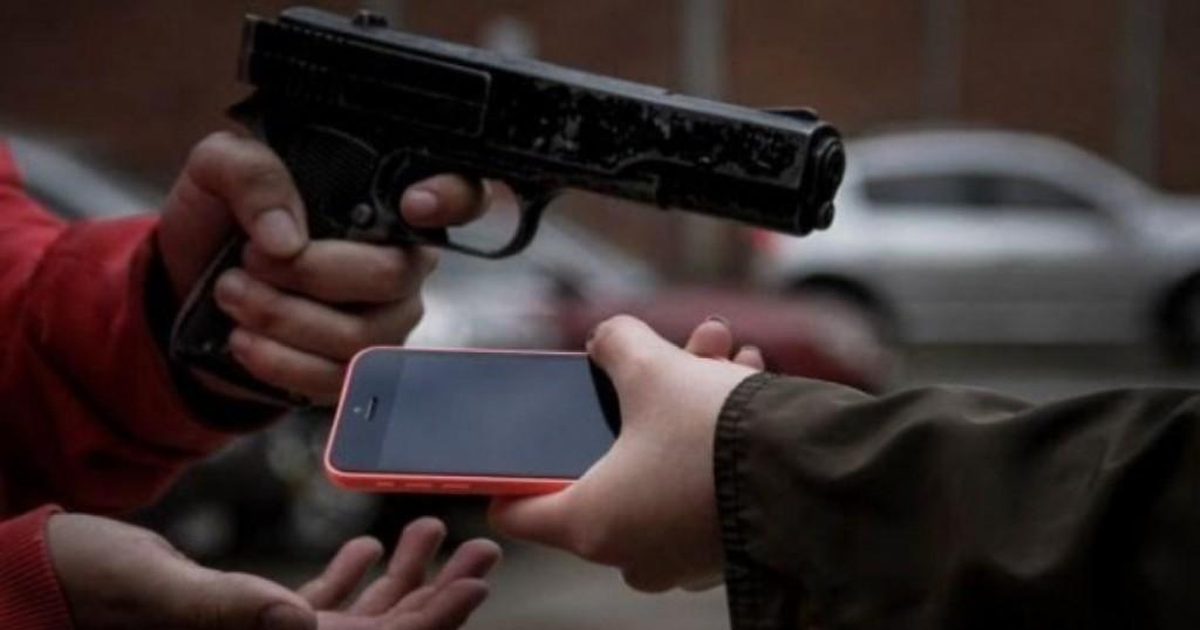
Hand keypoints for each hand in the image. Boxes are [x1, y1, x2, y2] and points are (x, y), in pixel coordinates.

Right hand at [48, 513, 500, 629]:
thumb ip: (226, 606)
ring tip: (437, 530)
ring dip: (405, 579)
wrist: (42, 580)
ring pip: (358, 618)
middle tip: (483, 549)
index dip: (430, 621)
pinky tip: (374, 545)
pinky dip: (353, 575)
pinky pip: (318, 604)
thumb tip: (299, 621)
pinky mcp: (249, 616)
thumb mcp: (152, 588)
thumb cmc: (84, 585)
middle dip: (438, 596)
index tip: (477, 581)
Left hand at [157, 132, 487, 402]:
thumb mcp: (218, 169)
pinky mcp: (356, 373)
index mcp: (384, 204)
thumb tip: (288, 238)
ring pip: (361, 337)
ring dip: (284, 318)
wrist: (188, 285)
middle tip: (249, 260)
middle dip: (310, 274)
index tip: (414, 205)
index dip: (455, 198)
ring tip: (233, 295)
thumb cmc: (221, 218)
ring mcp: (386, 323)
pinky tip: (244, 339)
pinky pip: (337, 380)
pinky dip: (280, 362)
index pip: (461, 196)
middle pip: (392, 277)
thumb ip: (251, 176)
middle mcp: (402, 263)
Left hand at [489, 315, 762, 591]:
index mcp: (589, 524)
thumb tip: (608, 338)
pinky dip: (712, 438)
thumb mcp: (653, 369)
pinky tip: (742, 378)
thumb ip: (615, 344)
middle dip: (632, 404)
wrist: (813, 473)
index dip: (509, 472)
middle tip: (656, 360)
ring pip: (661, 467)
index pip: (518, 509)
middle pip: (604, 468)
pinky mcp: (723, 549)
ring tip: (718, 350)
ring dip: (684, 405)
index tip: (513, 447)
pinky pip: (700, 484)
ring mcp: (680, 558)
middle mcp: (630, 553)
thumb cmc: (717, 435)